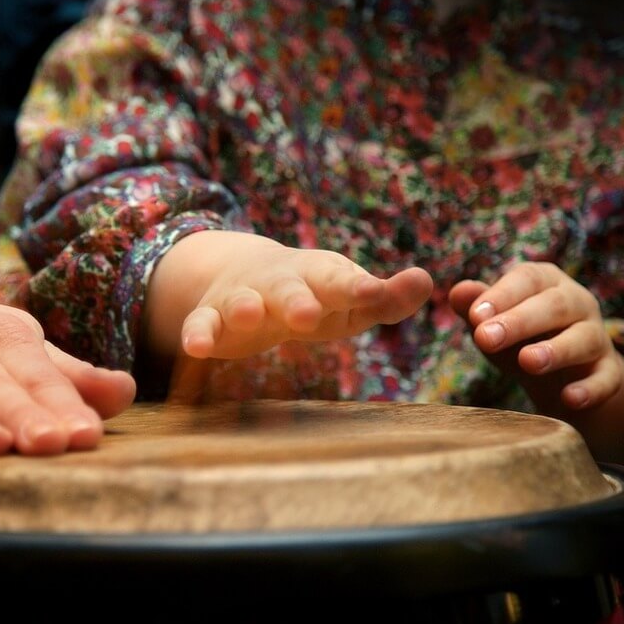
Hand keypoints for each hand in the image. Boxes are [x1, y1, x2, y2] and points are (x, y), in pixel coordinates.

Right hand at [149, 230, 432, 359]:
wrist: (245, 275)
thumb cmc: (313, 296)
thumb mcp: (348, 299)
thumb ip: (385, 297)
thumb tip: (428, 282)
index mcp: (320, 277)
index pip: (342, 281)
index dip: (359, 289)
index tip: (376, 294)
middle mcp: (280, 283)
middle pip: (289, 288)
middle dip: (297, 300)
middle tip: (308, 315)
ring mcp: (243, 298)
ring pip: (241, 302)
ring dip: (244, 308)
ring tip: (248, 316)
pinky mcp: (211, 318)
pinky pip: (201, 324)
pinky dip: (197, 333)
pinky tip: (195, 348)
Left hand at [449, 262, 623, 414]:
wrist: (560, 373)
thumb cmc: (517, 337)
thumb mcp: (494, 322)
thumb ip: (476, 307)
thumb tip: (457, 292)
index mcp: (545, 281)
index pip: (527, 279)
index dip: (502, 295)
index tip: (475, 315)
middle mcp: (577, 302)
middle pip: (555, 306)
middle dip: (520, 321)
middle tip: (486, 338)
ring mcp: (596, 336)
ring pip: (584, 339)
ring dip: (556, 350)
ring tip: (528, 362)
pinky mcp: (608, 370)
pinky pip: (607, 378)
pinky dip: (592, 389)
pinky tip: (570, 399)